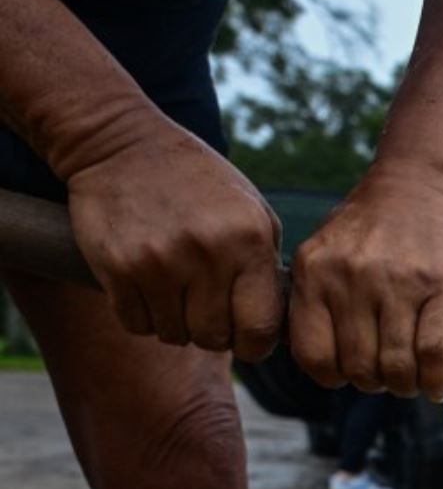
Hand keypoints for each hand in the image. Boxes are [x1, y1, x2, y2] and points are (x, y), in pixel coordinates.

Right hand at [63, 122, 282, 358]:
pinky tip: (146, 286)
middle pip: (215, 338)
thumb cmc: (197, 182)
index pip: (260, 329)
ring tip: (175, 292)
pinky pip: (136, 323)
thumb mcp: (251, 209)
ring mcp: (160, 262)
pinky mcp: (118, 267)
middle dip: (213, 333)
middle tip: (205, 309)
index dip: (255, 344)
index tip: (247, 337)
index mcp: (249, 241)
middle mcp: (207, 253)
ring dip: (176, 324)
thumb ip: (268, 264)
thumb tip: (279, 324)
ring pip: (174, 334)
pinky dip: (142, 315)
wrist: (120, 144)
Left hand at [289, 165, 442, 398]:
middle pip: (359, 366)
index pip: (314, 355)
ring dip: (405, 386)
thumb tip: (325, 364)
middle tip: (385, 377)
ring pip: (397, 365)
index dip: (333, 377)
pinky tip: (438, 384)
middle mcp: (352, 277)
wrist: (419, 185)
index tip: (347, 376)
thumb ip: (317, 300)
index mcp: (316, 271)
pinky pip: (434, 352)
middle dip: (374, 383)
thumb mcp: (325, 252)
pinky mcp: (441, 287)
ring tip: (411, 381)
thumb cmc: (371, 227)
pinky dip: (436, 379)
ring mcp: (398, 282)